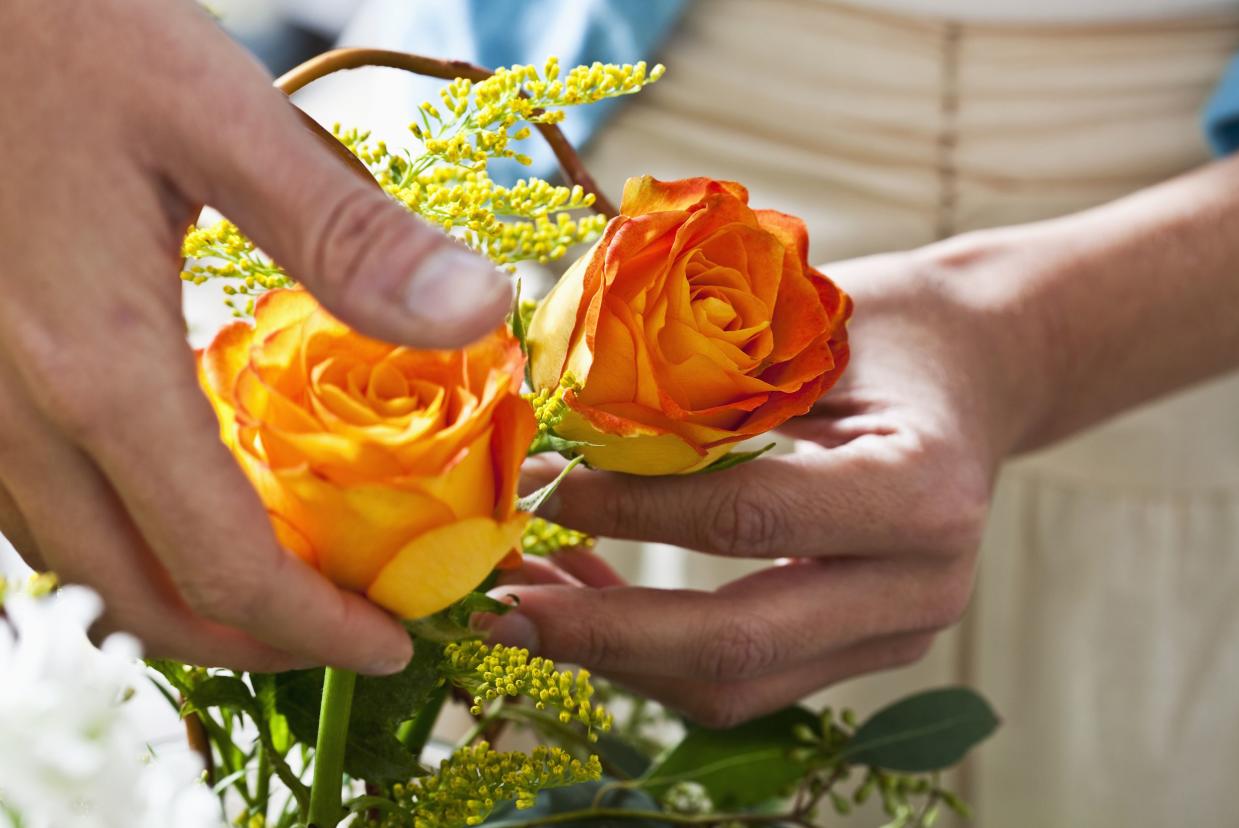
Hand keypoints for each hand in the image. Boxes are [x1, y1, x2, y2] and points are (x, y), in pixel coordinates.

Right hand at [0, 0, 510, 673]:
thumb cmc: (60, 33)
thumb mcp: (216, 114)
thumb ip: (342, 231)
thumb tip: (476, 311)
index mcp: (95, 368)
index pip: (221, 561)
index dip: (314, 629)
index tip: (393, 647)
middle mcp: (15, 412)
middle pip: (142, 594)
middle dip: (256, 642)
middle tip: (348, 637)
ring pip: (80, 563)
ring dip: (185, 601)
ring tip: (281, 593)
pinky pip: (38, 506)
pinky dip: (125, 540)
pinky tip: (180, 507)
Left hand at [487, 248, 1042, 725]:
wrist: (980, 366)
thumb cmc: (891, 326)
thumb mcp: (810, 326)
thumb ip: (709, 379)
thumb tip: (560, 417)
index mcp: (921, 490)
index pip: (750, 518)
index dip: (630, 510)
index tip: (533, 488)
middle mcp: (922, 585)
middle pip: (739, 646)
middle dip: (603, 634)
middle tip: (501, 607)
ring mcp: (896, 632)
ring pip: (735, 685)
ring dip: (615, 654)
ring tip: (525, 604)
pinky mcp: (862, 648)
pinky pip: (744, 674)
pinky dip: (652, 652)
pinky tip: (585, 597)